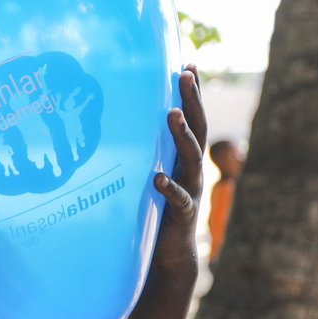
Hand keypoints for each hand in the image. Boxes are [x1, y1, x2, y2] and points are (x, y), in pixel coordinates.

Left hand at [152, 65, 207, 277]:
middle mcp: (192, 170)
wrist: (170, 253)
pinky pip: (179, 199)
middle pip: (197, 129)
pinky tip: (158, 178)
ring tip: (172, 114)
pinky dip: (169, 187)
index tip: (188, 64)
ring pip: (191, 158)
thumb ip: (146, 153)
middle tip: (185, 74)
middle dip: (193, 101)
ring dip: (182, 135)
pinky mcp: (183, 214)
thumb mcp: (152, 175)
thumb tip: (120, 124)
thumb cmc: (157, 210)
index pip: (193, 119)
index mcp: (185, 158)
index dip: (193, 93)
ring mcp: (191, 190)